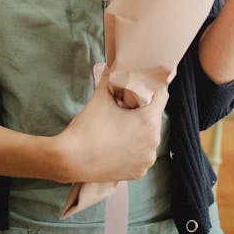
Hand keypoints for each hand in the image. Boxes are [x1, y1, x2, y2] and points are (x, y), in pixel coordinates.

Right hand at [55, 67, 167, 183]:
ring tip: (121, 124)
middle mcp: (153, 142)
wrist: (71, 159)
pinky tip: (119, 142)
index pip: (162, 95)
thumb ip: (111, 75)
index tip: (142, 83)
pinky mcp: (138, 172)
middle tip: (126, 104)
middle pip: (154, 116)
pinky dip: (134, 147)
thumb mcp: (101, 95)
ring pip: (149, 136)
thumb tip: (115, 61)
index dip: (152, 86)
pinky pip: (142, 153)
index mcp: (149, 121)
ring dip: (139, 128)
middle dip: (143, 108)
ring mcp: (147, 160)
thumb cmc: (88, 126)